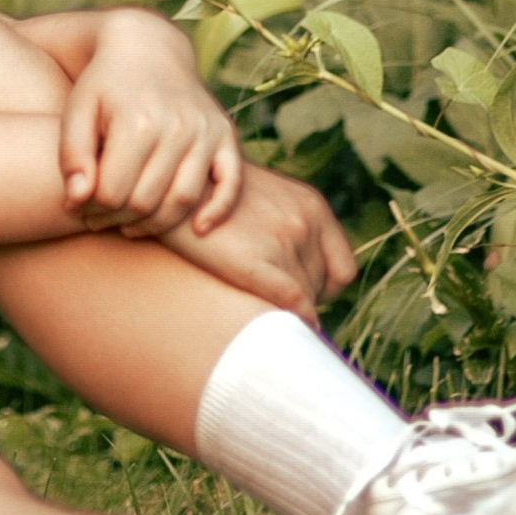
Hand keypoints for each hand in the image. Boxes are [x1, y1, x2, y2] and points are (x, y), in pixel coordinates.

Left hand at [58, 8, 244, 238]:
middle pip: (146, 201)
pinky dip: (218, 211)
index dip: (91, 209)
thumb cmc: (104, 85)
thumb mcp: (77, 110)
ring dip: (155, 224)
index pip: (112, 192)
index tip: (80, 208)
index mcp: (136, 121)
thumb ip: (71, 156)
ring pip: (183, 201)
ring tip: (129, 225)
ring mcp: (205, 130)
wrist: (148, 47)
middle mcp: (176, 126)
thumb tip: (76, 202)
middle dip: (117, 219)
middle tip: (100, 219)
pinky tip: (199, 230)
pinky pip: (231, 183)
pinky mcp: (225, 134)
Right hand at [158, 160, 354, 316]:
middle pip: (321, 290)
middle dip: (300, 301)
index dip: (323, 291)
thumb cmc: (215, 198)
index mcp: (312, 206)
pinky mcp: (255, 261)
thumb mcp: (266, 198)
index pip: (343, 272)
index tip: (301, 298)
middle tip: (269, 301)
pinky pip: (295, 304)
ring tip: (256, 303)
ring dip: (285, 309)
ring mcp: (283, 241)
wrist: (171, 186)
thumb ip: (293, 230)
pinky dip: (295, 320)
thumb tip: (307, 282)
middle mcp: (305, 223)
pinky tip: (280, 328)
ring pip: (306, 301)